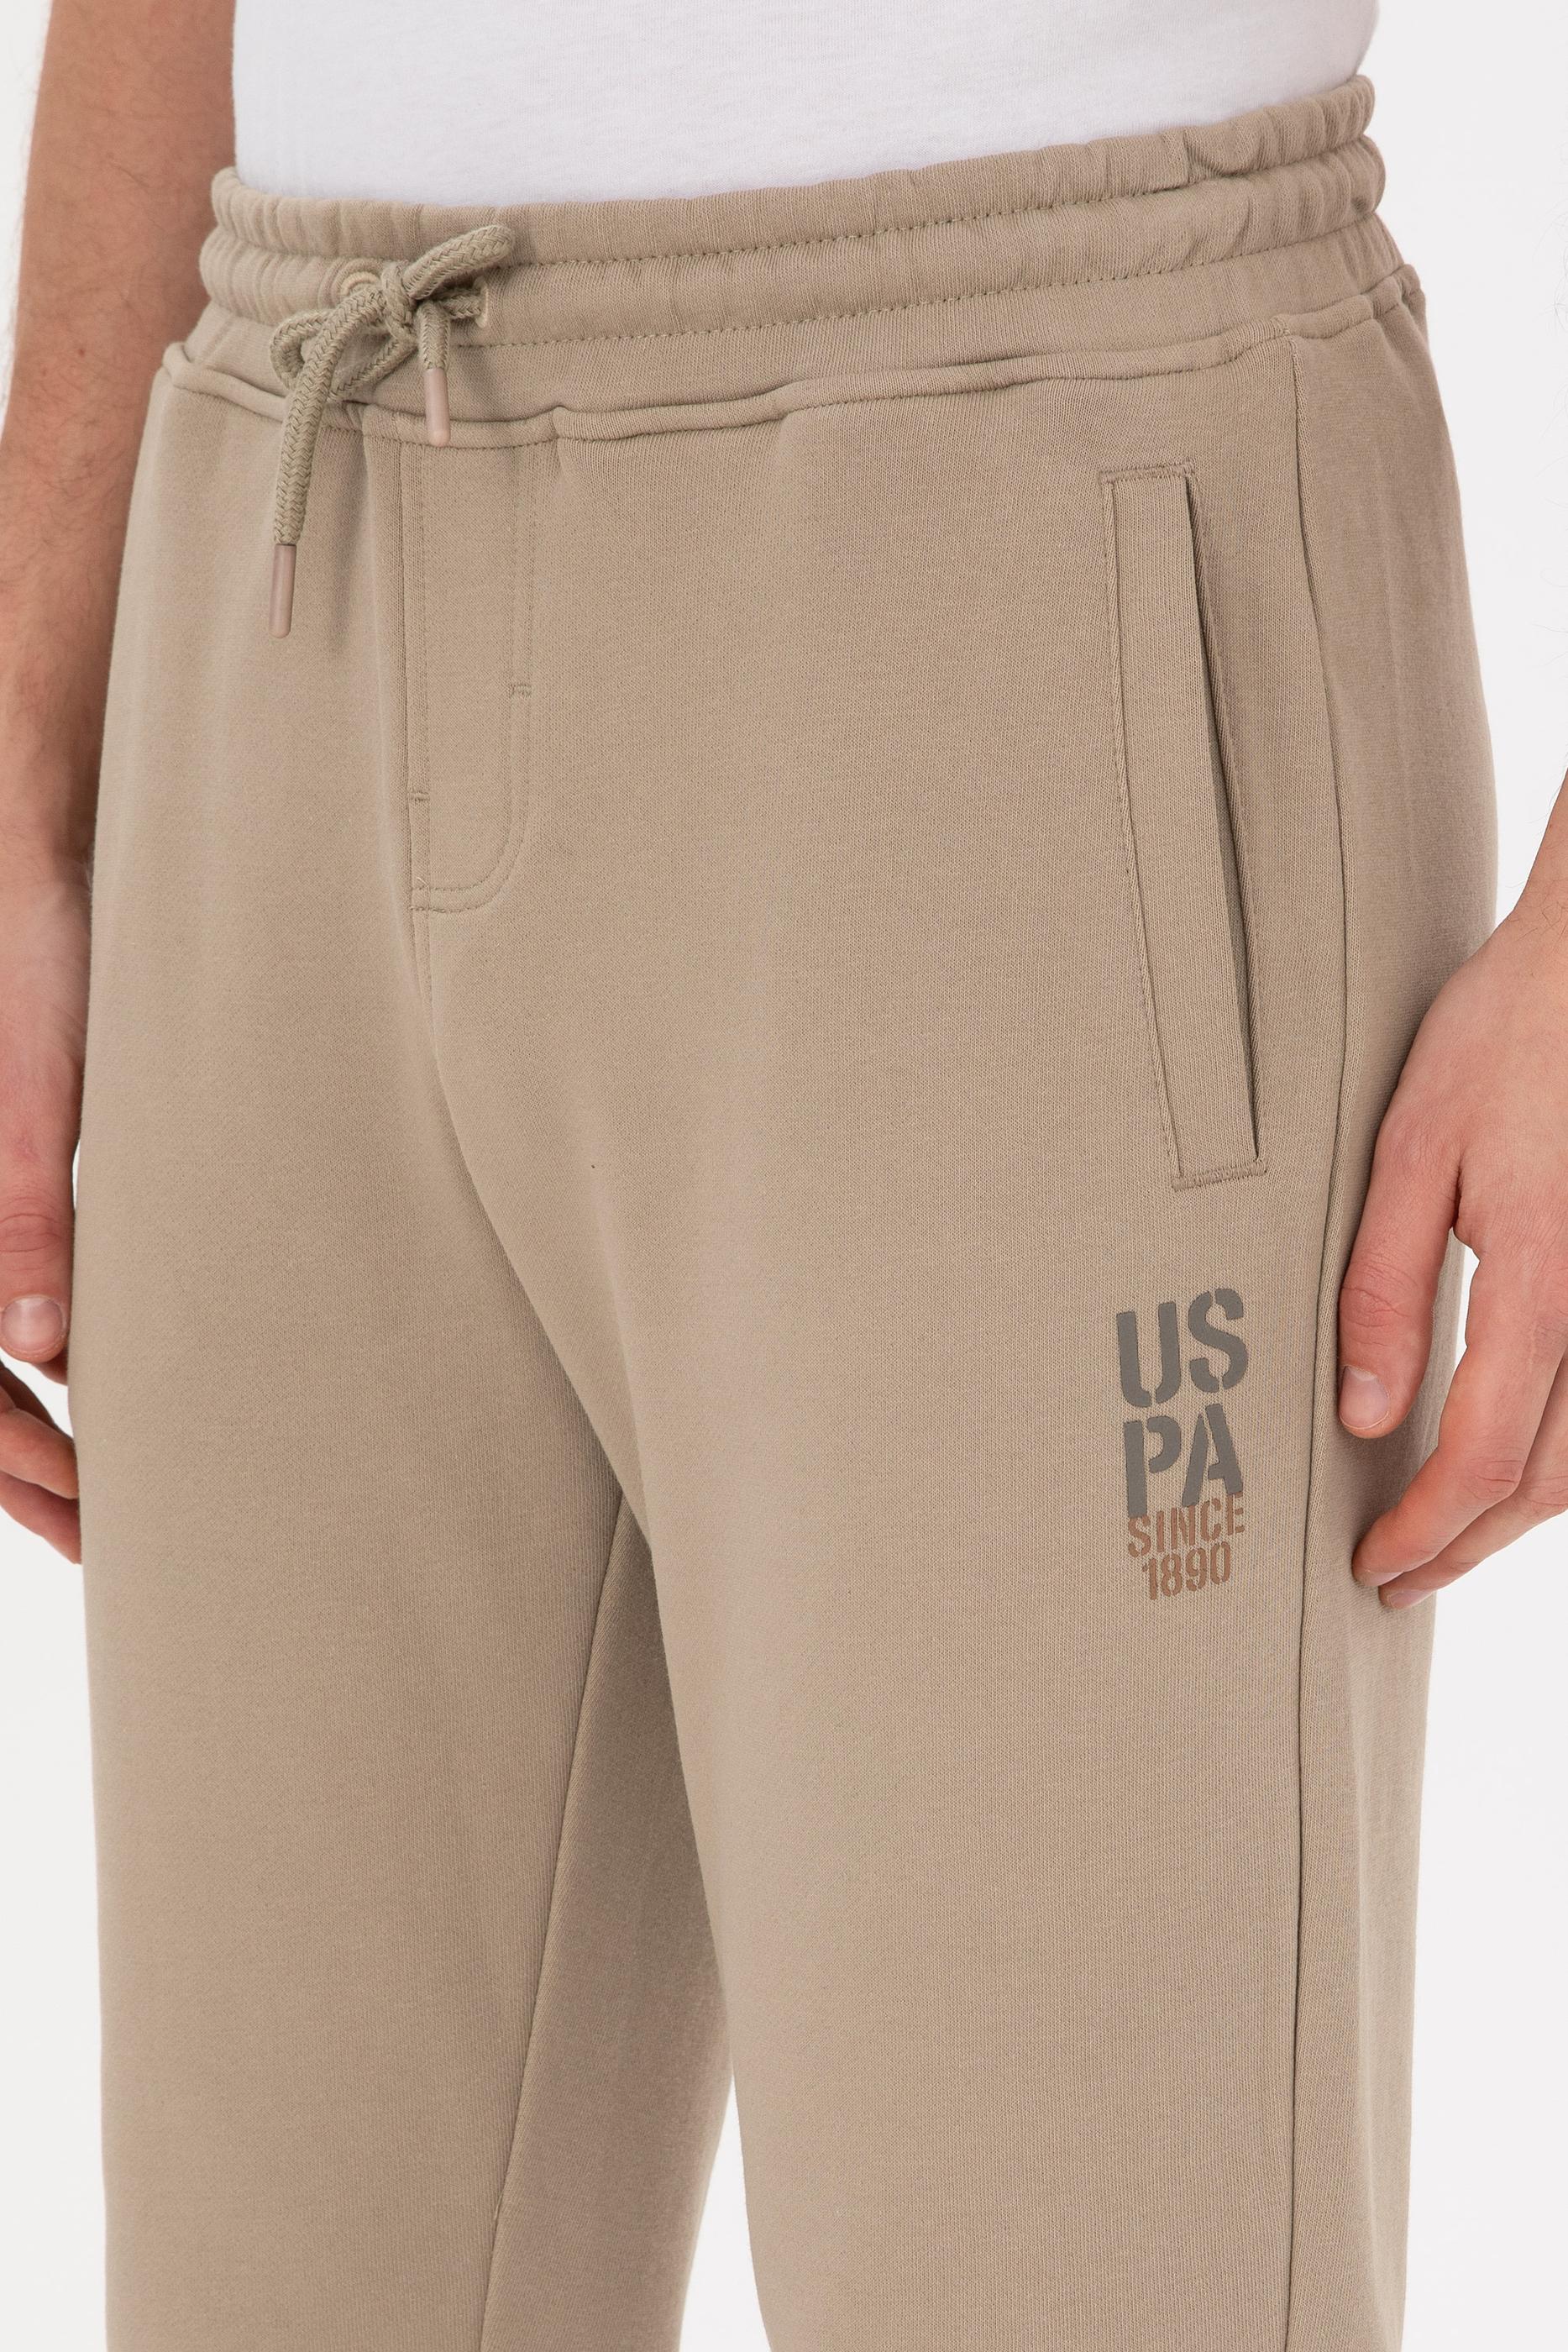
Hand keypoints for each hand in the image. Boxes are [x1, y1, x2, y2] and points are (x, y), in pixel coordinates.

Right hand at [0, 835, 85, 1562]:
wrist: (41, 860)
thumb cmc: (40, 958)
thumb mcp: (44, 1089)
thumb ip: (30, 1206)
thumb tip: (41, 1347)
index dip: (17, 1465)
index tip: (87, 1520)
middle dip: (21, 1472)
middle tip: (96, 1538)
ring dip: (24, 1433)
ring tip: (91, 1496)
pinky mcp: (5, 1176)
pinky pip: (5, 1290)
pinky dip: (36, 1361)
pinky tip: (81, 1388)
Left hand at [1339, 883, 1567, 1605]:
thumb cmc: (1509, 1036)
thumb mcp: (1412, 1150)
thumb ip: (1385, 1289)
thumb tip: (1363, 1412)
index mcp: (1545, 1283)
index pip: (1481, 1458)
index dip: (1424, 1530)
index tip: (1373, 1563)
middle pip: (1550, 1481)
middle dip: (1469, 1545)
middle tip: (1400, 1576)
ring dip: (1525, 1512)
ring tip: (1451, 1536)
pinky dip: (1566, 1452)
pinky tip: (1521, 1456)